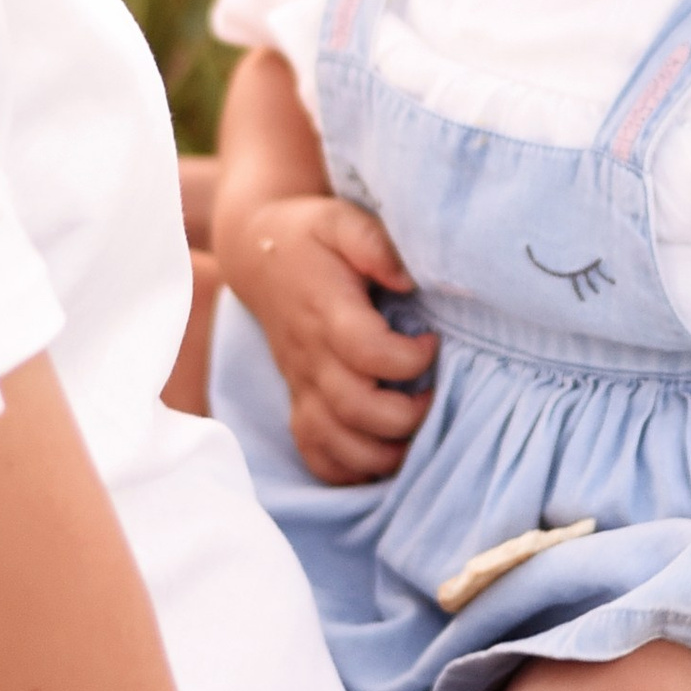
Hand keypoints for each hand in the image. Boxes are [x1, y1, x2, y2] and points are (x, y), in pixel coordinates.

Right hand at [234, 193, 437, 485]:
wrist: (258, 254)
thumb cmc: (311, 237)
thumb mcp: (341, 220)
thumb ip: (374, 243)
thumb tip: (408, 278)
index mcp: (327, 312)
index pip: (369, 353)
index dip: (411, 358)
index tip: (432, 341)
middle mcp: (311, 357)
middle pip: (355, 410)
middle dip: (405, 416)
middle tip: (431, 394)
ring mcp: (302, 385)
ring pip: (336, 443)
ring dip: (382, 453)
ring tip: (414, 433)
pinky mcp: (298, 401)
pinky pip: (315, 453)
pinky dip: (348, 470)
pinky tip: (380, 457)